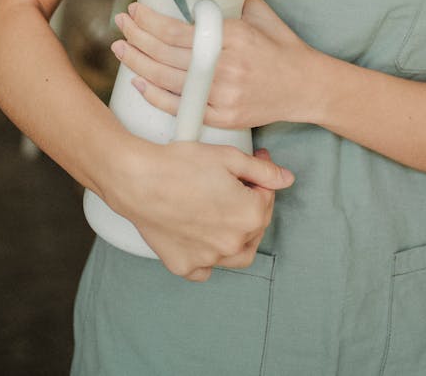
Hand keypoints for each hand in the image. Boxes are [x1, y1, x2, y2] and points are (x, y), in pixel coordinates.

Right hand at [106, 139, 293, 280]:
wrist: (138, 180)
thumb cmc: (180, 165)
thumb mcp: (228, 157)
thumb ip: (262, 172)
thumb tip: (287, 179)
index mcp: (248, 216)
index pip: (267, 198)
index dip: (260, 179)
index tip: (251, 166)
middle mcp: (232, 244)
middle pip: (255, 226)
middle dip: (251, 204)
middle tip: (235, 185)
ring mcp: (208, 259)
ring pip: (237, 254)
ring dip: (239, 235)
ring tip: (226, 213)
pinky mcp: (184, 265)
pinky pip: (205, 269)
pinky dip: (210, 257)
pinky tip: (204, 237)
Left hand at [112, 0, 315, 128]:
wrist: (306, 87)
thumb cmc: (282, 47)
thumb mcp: (260, 16)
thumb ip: (232, 0)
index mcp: (234, 36)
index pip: (178, 30)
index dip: (150, 21)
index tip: (135, 10)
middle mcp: (226, 66)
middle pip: (166, 54)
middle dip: (137, 38)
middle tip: (121, 24)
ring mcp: (224, 95)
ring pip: (168, 80)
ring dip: (138, 64)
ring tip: (120, 49)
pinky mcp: (224, 117)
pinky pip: (182, 107)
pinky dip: (156, 96)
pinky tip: (139, 82)